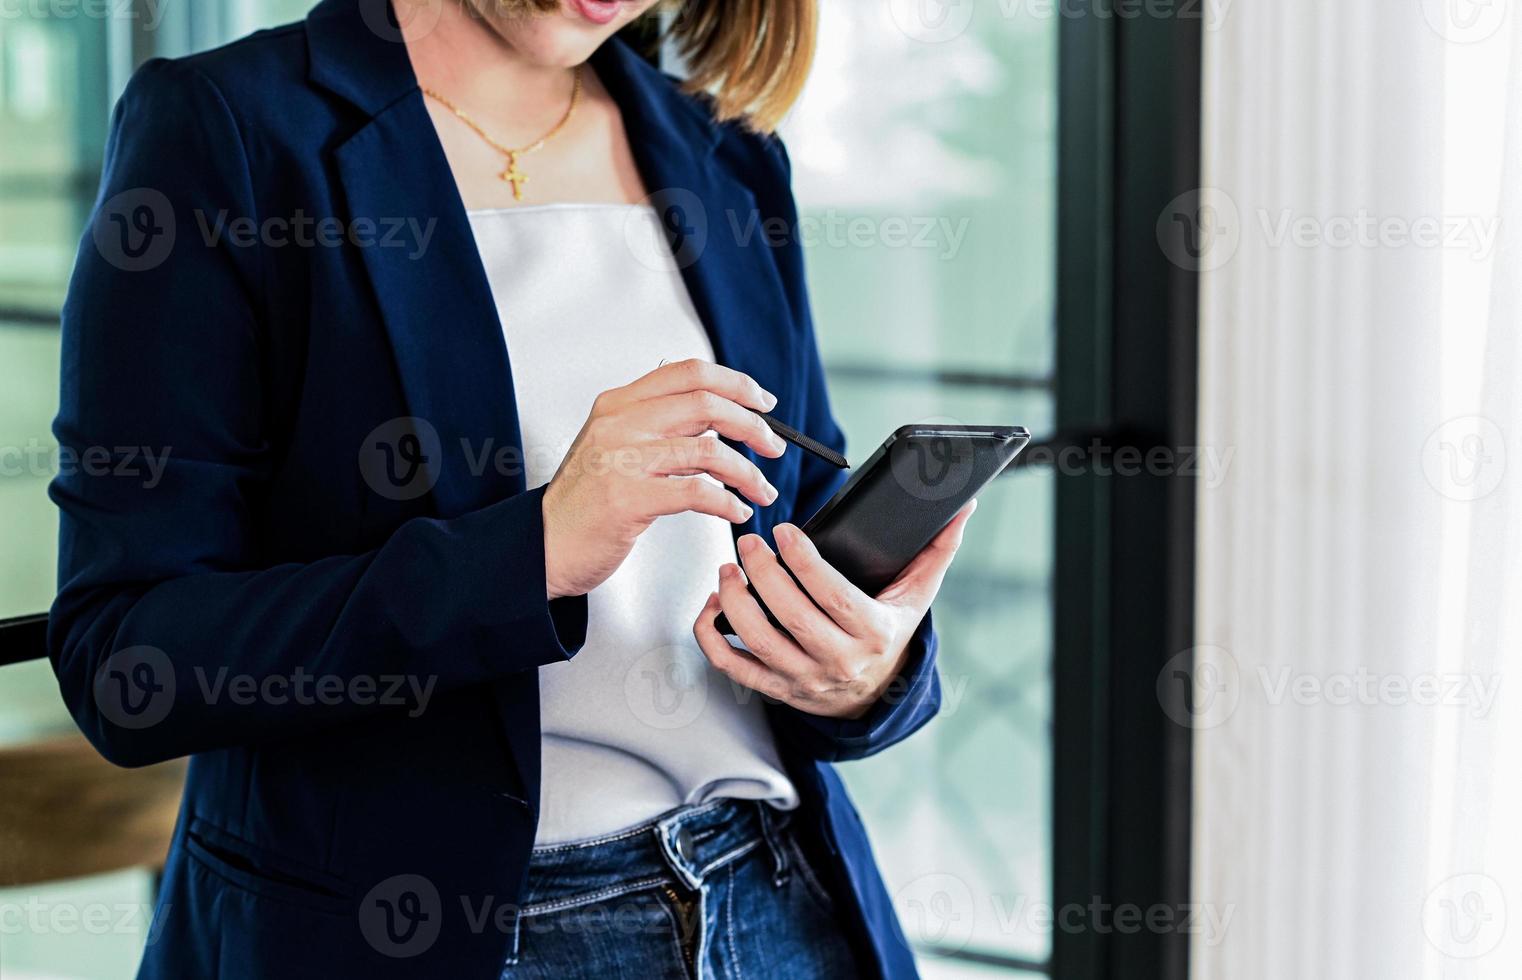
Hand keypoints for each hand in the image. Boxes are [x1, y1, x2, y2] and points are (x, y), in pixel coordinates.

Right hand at [541, 359, 787, 598]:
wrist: (544, 545)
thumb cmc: (585, 502)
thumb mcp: (614, 445)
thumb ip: (658, 424)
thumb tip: (717, 410)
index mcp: (619, 404)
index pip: (689, 372)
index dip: (736, 383)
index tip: (764, 403)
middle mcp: (619, 423)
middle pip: (707, 404)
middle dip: (753, 426)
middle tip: (773, 447)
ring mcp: (621, 459)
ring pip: (709, 450)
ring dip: (748, 472)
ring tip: (762, 490)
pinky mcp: (627, 498)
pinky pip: (697, 492)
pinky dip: (728, 502)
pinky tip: (737, 511)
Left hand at [693, 501, 976, 719]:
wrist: (873, 695)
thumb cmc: (889, 632)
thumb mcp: (917, 595)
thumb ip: (937, 550)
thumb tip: (963, 507)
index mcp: (873, 632)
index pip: (833, 595)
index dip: (804, 562)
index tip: (784, 531)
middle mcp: (837, 659)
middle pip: (790, 615)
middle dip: (763, 573)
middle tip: (748, 541)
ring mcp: (803, 677)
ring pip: (757, 640)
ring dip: (734, 600)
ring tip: (730, 569)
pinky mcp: (775, 688)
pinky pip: (732, 666)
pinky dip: (712, 635)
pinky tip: (714, 604)